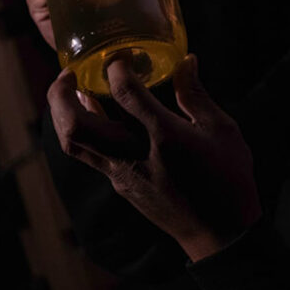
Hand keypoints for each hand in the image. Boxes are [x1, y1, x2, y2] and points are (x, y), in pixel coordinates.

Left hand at [47, 53, 261, 260]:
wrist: (220, 235)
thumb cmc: (228, 180)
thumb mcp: (222, 131)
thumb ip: (196, 95)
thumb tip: (186, 60)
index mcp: (165, 138)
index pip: (126, 94)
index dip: (116, 67)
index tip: (119, 54)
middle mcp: (135, 156)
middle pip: (77, 126)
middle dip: (61, 95)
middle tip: (67, 72)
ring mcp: (123, 175)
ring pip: (75, 144)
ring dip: (62, 114)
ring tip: (70, 91)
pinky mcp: (122, 185)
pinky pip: (91, 154)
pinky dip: (84, 130)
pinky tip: (93, 114)